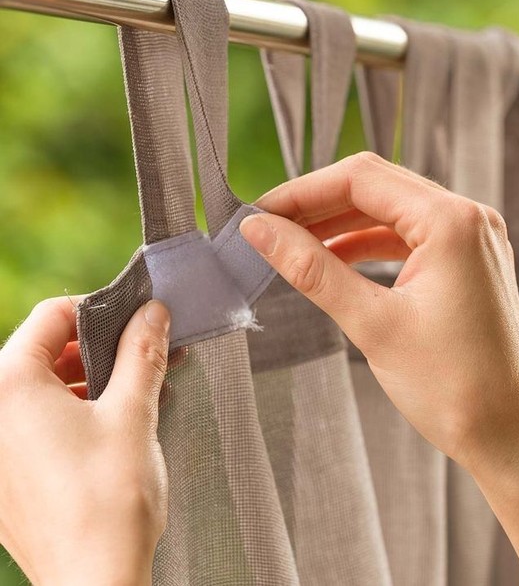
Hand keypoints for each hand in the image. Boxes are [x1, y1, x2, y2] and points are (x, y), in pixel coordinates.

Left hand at [0, 297, 170, 585]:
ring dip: (93, 380)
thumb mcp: (133, 411)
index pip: (53, 316)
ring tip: (138, 390)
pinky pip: (38, 422)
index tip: (136, 320)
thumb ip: (142, 351)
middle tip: (145, 355)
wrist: (97, 583)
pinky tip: (117, 422)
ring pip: (45, 387)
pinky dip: (76, 411)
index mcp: (9, 385)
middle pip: (47, 351)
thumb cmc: (109, 498)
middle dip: (101, 348)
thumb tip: (153, 312)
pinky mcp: (7, 476)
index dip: (100, 311)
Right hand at [241, 152, 518, 470]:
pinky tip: (333, 258)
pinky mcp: (464, 262)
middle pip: (375, 187)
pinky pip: (406, 237)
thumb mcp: (371, 324)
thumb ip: (311, 269)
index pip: (361, 179)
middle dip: (318, 204)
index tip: (260, 213)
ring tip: (293, 242)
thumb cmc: (453, 388)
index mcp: (452, 222)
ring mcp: (470, 239)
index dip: (303, 192)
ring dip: (339, 223)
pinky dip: (366, 244)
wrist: (507, 438)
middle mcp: (467, 218)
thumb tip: (260, 231)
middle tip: (269, 226)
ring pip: (389, 211)